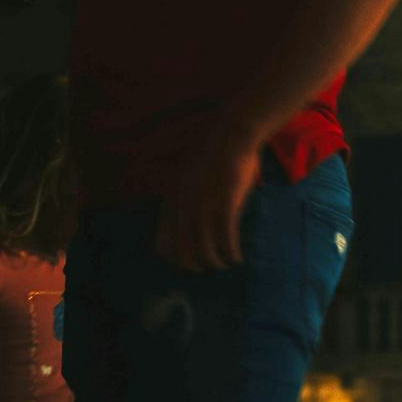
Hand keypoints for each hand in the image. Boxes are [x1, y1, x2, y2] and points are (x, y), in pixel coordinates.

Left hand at [155, 122, 263, 271]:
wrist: (230, 133)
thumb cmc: (215, 151)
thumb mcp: (189, 173)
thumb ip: (187, 194)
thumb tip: (192, 212)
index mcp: (172, 198)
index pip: (164, 240)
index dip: (175, 256)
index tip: (189, 262)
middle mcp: (184, 205)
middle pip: (182, 249)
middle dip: (195, 264)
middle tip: (208, 267)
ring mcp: (203, 204)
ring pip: (204, 248)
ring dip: (215, 261)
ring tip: (225, 264)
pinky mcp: (224, 203)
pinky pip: (225, 238)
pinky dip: (231, 252)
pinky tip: (238, 258)